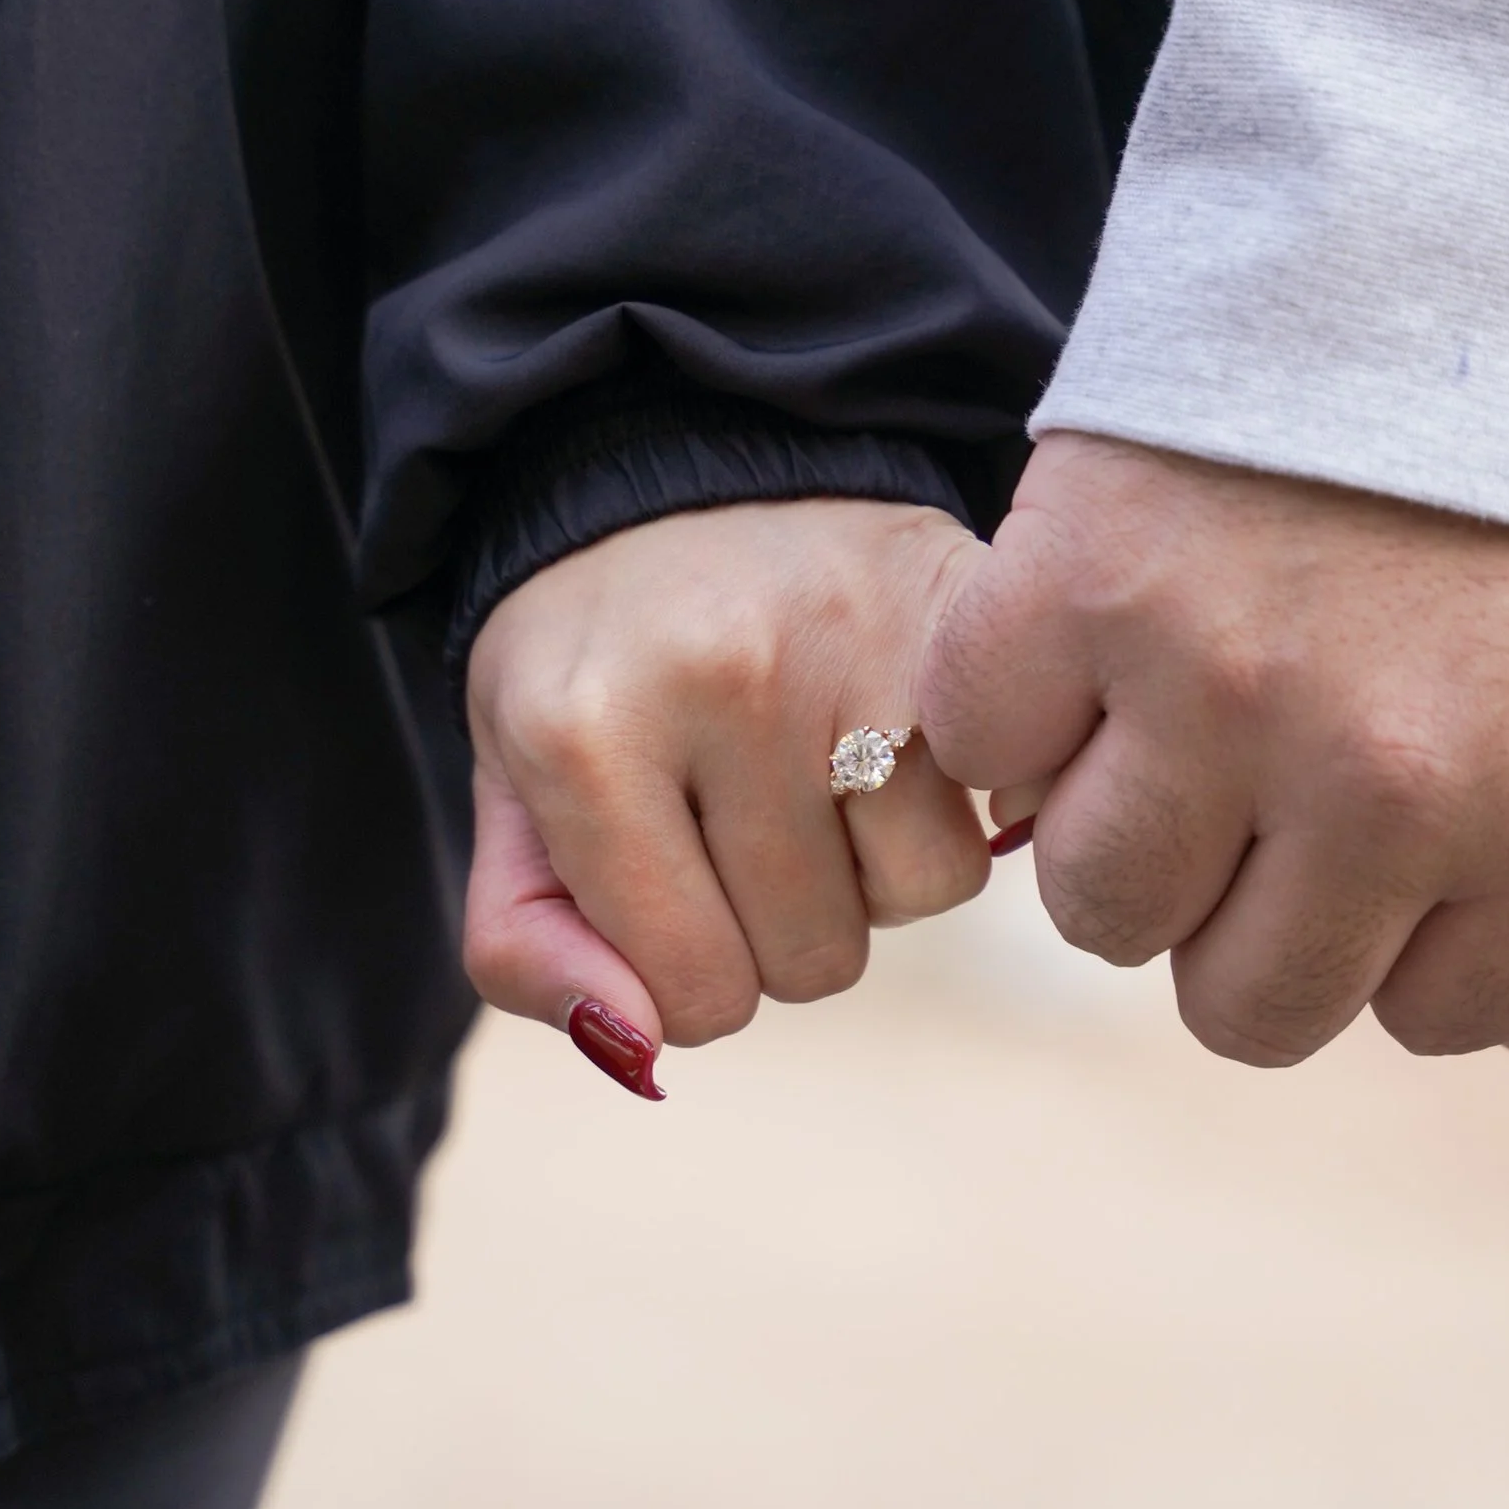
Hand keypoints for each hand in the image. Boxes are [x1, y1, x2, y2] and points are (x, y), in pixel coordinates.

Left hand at [463, 497, 987, 1089]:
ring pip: (920, 895)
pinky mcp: (953, 614)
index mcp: (581, 735)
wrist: (675, 460)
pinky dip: (959, 802)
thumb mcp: (512, 802)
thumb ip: (529, 949)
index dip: (694, 970)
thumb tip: (637, 1048)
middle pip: (817, 962)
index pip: (700, 999)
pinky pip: (996, 809)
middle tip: (744, 805)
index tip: (675, 877)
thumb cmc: (592, 664)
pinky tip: (897, 739)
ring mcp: (850, 641)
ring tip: (821, 762)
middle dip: (784, 918)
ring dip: (876, 864)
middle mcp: (719, 679)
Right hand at [921, 433, 1508, 1064]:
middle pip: (1249, 1005)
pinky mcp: (1087, 590)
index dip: (1390, 947)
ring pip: (1102, 905)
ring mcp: (1229, 695)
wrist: (1496, 189)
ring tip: (1157, 718)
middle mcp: (1393, 791)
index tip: (1374, 859)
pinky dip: (1010, 708)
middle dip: (1243, 923)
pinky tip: (1079, 633)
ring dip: (1118, 833)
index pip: (1428, 1020)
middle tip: (1249, 805)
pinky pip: (983, 744)